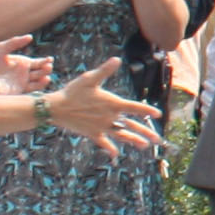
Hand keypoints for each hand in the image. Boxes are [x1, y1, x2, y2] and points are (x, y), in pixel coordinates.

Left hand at [0, 37, 53, 95]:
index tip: (50, 60)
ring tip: (47, 75)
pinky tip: (43, 81)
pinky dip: (39, 87)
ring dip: (44, 78)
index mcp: (22, 63)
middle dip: (46, 69)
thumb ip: (15, 42)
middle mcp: (23, 74)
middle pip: (41, 72)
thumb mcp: (1, 48)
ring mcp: (21, 84)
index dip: (46, 61)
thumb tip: (30, 37)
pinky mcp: (17, 92)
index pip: (39, 63)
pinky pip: (31, 90)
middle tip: (48, 66)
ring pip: (38, 81)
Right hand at [46, 68, 162, 151]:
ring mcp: (101, 127)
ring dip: (134, 140)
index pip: (134, 107)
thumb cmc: (73, 91)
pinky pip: (104, 142)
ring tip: (145, 146)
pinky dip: (110, 148)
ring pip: (121, 135)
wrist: (56, 108)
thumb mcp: (89, 78)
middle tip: (158, 140)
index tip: (159, 115)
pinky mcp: (92, 134)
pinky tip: (115, 155)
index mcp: (112, 104)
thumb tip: (117, 59)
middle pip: (131, 125)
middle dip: (145, 132)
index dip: (147, 111)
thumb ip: (105, 70)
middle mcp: (109, 117)